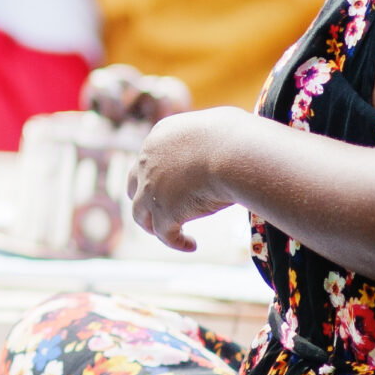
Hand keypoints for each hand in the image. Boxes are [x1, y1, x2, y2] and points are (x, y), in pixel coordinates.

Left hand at [126, 107, 248, 252]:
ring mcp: (151, 188)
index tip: (174, 185)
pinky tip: (191, 245)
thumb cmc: (239, 137)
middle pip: (135, 185)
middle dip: (146, 198)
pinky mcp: (163, 211)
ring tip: (172, 233)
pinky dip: (176, 242)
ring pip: (141, 214)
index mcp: (161, 137)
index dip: (159, 174)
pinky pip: (164, 234)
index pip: (152, 157)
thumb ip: (213, 140)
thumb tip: (227, 148)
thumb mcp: (218, 129)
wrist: (236, 152)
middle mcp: (148, 161)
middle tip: (161, 209)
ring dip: (153, 225)